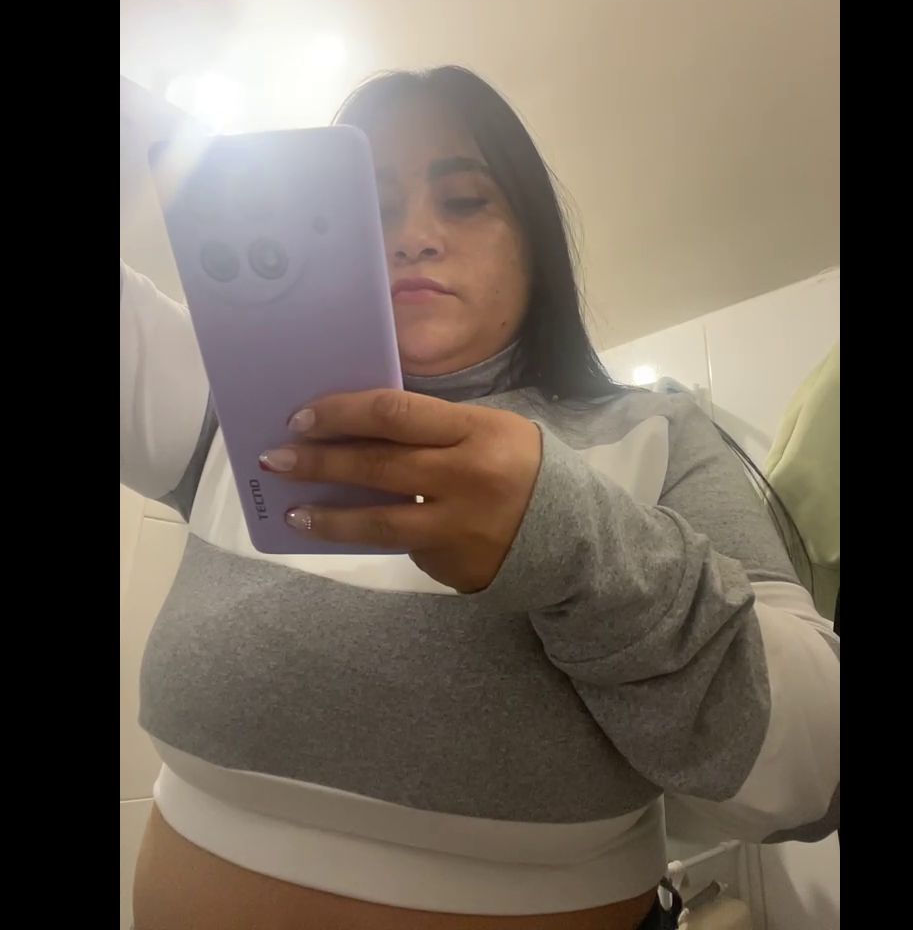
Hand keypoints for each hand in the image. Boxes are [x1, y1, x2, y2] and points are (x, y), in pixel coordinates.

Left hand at [258, 390, 542, 592]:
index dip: (341, 414)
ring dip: (327, 517)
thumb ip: (433, 429)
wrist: (571, 536)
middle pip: (376, 466)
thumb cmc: (520, 467)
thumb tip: (357, 430)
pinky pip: (403, 546)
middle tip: (276, 460)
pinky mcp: (452, 565)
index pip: (394, 414)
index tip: (302, 418)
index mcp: (476, 432)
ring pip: (378, 523)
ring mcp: (458, 528)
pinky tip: (351, 533)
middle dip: (318, 462)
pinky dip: (374, 537)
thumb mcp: (488, 431)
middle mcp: (466, 478)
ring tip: (293, 513)